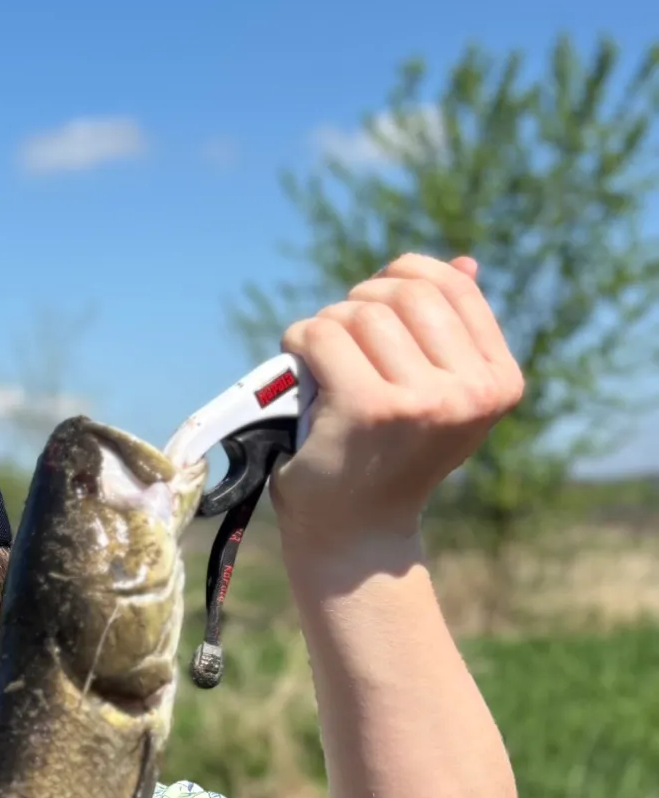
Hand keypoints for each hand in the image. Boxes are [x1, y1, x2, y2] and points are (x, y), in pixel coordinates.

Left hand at [274, 253, 523, 556]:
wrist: (355, 535)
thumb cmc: (388, 460)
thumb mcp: (438, 398)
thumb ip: (451, 335)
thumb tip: (462, 263)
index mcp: (499, 382)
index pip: (453, 287)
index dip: (403, 277)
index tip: (373, 302)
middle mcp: (469, 391)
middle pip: (403, 293)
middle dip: (360, 302)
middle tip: (338, 340)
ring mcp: (420, 400)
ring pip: (359, 312)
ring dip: (326, 326)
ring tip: (320, 362)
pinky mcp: (366, 408)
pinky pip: (322, 337)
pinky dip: (299, 340)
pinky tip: (296, 364)